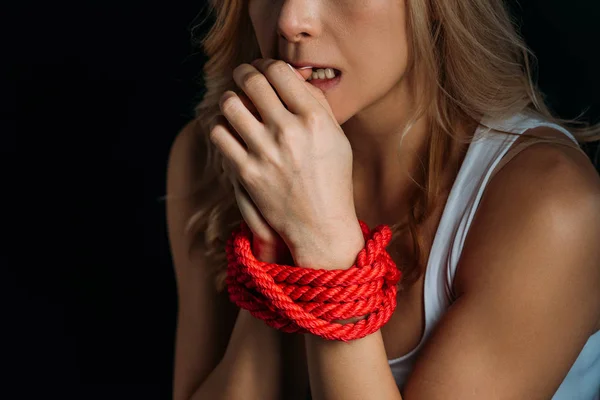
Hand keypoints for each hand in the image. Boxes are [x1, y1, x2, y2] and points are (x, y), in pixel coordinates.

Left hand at [210, 58, 363, 268]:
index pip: (280, 71)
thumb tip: (293, 76)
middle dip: (244, 72)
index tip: (264, 68)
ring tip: (234, 102)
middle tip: (243, 75)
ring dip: (230, 98)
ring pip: (230, 104)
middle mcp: (288, 132)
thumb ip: (317, 104)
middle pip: (252, 81)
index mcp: (314, 119)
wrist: (321, 225)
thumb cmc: (332, 179)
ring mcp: (264, 152)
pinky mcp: (246, 172)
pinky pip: (219, 134)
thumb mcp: (337, 138)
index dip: (268, 63)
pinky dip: (220, 126)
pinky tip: (229, 129)